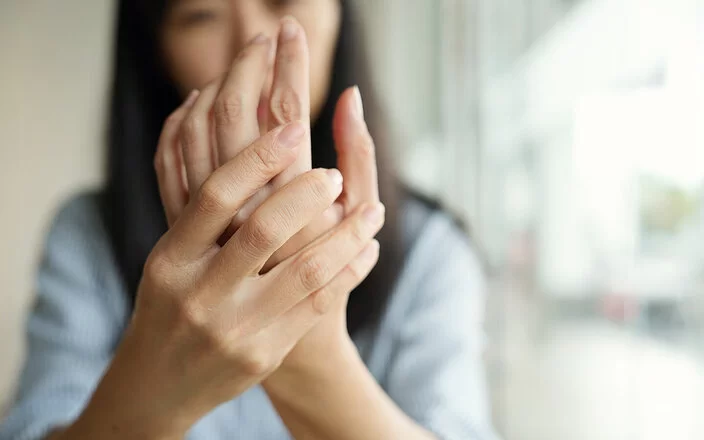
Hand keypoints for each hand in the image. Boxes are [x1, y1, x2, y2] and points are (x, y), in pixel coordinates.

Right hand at [63, 35, 383, 439]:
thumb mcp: (169, 257)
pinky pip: (320, 303)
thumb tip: (223, 122)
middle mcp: (201, 293)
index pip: (216, 194)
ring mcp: (235, 328)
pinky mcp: (266, 353)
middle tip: (334, 176)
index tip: (295, 127)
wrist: (163, 383)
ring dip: (349, 234)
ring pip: (307, 270)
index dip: (258, 156)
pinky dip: (351, 269)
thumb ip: (199, 204)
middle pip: (264, 229)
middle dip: (309, 194)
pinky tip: (366, 249)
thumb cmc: (170, 304)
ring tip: (373, 212)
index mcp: (171, 258)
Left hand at [168, 17, 342, 271]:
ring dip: (216, 82)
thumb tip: (350, 96)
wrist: (258, 342)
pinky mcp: (177, 227)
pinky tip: (198, 99)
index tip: (294, 30)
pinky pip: (168, 158)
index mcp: (292, 210)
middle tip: (268, 35)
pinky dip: (180, 120)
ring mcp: (201, 219)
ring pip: (196, 127)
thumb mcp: (354, 228)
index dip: (291, 66)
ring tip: (241, 60)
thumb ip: (358, 161)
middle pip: (233, 111)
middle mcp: (240, 211)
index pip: (287, 115)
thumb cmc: (318, 288)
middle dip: (251, 63)